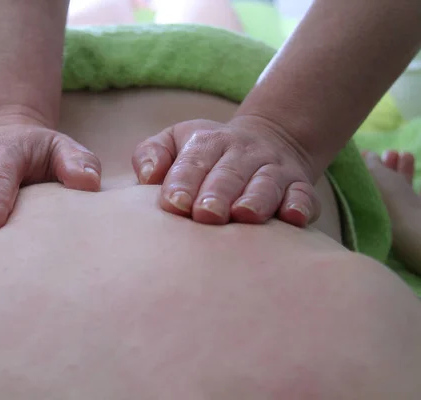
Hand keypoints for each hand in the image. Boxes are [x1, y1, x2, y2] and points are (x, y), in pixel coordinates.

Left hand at [131, 118, 320, 225]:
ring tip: (244, 215)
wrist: (265, 141)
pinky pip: (303, 195)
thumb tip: (146, 176)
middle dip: (218, 193)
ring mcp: (273, 170)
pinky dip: (301, 206)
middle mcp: (243, 153)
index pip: (193, 161)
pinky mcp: (299, 186)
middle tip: (206, 214)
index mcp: (208, 142)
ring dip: (257, 200)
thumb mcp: (175, 141)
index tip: (175, 204)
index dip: (184, 181)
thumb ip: (152, 153)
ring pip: (266, 183)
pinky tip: (294, 218)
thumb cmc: (205, 153)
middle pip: (229, 173)